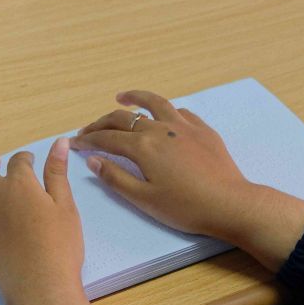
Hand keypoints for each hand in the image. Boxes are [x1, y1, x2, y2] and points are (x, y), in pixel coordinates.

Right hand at [70, 91, 303, 271]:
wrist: (229, 203)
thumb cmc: (185, 207)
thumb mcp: (144, 199)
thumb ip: (116, 178)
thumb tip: (93, 160)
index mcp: (143, 147)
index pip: (107, 138)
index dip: (87, 139)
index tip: (73, 142)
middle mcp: (161, 129)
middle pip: (125, 118)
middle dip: (102, 123)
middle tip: (89, 130)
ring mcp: (184, 126)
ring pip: (154, 103)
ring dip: (135, 98)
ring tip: (122, 97)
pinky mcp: (203, 130)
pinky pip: (179, 112)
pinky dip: (164, 110)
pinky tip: (162, 115)